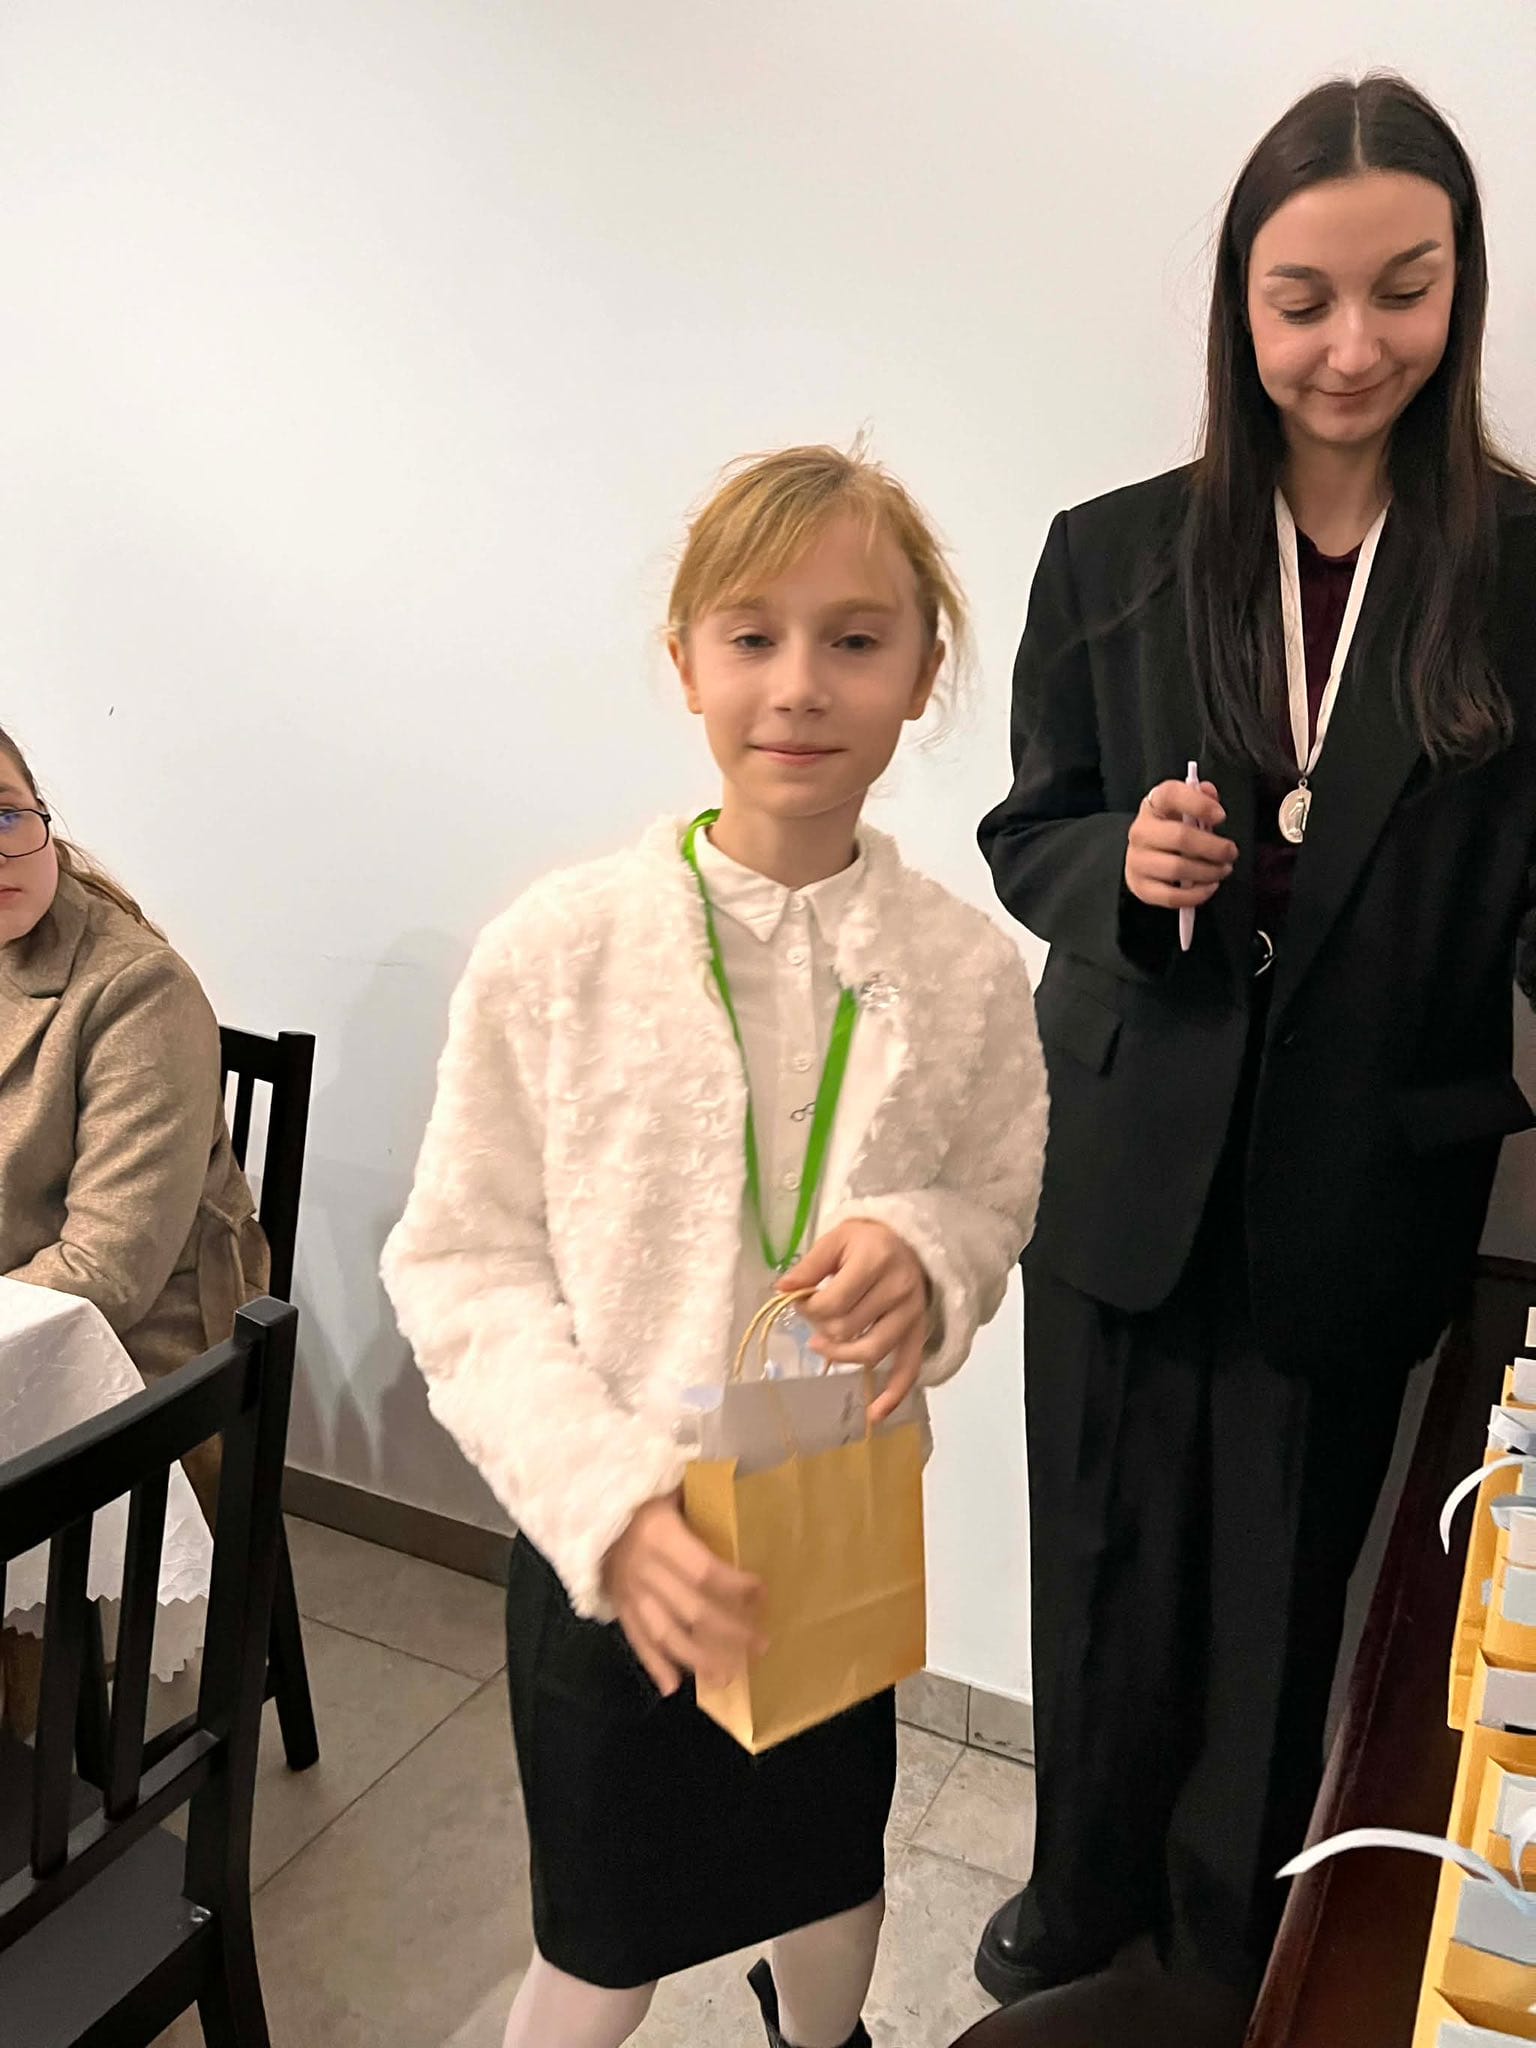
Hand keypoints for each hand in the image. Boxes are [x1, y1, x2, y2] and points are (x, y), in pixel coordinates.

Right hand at [602, 1494, 765, 1696]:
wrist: (580, 1504)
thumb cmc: (638, 1495)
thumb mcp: (670, 1488)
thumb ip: (701, 1502)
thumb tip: (742, 1503)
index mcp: (659, 1535)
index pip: (704, 1571)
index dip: (735, 1586)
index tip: (762, 1594)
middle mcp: (644, 1569)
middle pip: (692, 1610)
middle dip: (730, 1632)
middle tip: (761, 1646)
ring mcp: (628, 1592)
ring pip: (665, 1634)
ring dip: (697, 1658)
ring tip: (726, 1677)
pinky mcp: (617, 1606)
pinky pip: (636, 1639)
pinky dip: (653, 1665)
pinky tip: (672, 1687)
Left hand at [780, 1219, 928, 1423]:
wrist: (909, 1241)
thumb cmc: (867, 1241)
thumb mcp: (836, 1240)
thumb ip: (809, 1266)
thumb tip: (782, 1290)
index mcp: (876, 1260)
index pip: (833, 1303)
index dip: (808, 1309)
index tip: (802, 1301)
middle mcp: (899, 1289)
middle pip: (848, 1329)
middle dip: (821, 1327)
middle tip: (815, 1315)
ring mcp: (912, 1314)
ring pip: (870, 1352)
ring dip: (840, 1355)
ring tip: (823, 1346)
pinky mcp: (919, 1332)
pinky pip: (909, 1369)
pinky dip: (893, 1395)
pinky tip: (875, 1414)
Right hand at [1125, 779, 1237, 910]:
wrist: (1146, 854)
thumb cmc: (1172, 828)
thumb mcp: (1185, 808)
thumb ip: (1201, 798)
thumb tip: (1209, 791)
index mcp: (1153, 805)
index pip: (1171, 795)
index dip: (1199, 804)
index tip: (1221, 816)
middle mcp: (1140, 831)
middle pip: (1180, 837)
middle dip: (1214, 847)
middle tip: (1231, 852)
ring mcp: (1137, 860)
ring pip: (1177, 869)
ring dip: (1208, 872)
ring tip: (1223, 870)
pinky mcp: (1140, 887)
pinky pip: (1171, 896)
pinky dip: (1196, 894)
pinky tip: (1210, 887)